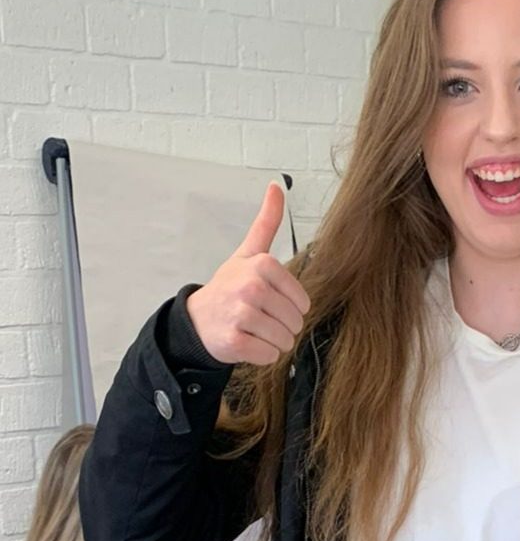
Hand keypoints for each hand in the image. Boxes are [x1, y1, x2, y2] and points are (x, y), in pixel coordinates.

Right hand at [186, 182, 310, 365]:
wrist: (196, 320)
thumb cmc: (228, 287)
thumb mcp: (247, 253)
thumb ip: (266, 223)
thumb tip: (277, 185)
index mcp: (262, 264)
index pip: (302, 302)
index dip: (291, 308)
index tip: (269, 302)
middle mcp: (251, 286)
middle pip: (295, 322)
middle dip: (282, 326)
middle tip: (259, 319)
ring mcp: (241, 314)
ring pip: (284, 340)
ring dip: (273, 342)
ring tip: (253, 330)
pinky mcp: (234, 341)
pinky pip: (269, 355)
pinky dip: (261, 355)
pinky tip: (245, 342)